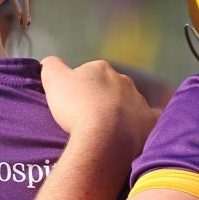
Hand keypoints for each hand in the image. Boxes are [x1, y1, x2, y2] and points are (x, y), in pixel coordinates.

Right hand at [41, 55, 155, 153]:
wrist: (104, 138)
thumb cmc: (76, 106)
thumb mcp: (53, 81)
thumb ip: (51, 67)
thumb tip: (50, 62)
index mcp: (100, 69)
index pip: (88, 72)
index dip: (78, 85)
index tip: (71, 100)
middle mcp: (123, 80)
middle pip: (110, 85)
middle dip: (101, 95)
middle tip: (86, 113)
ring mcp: (139, 100)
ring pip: (128, 101)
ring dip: (118, 109)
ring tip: (104, 127)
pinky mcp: (149, 120)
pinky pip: (148, 117)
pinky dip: (141, 121)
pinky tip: (134, 129)